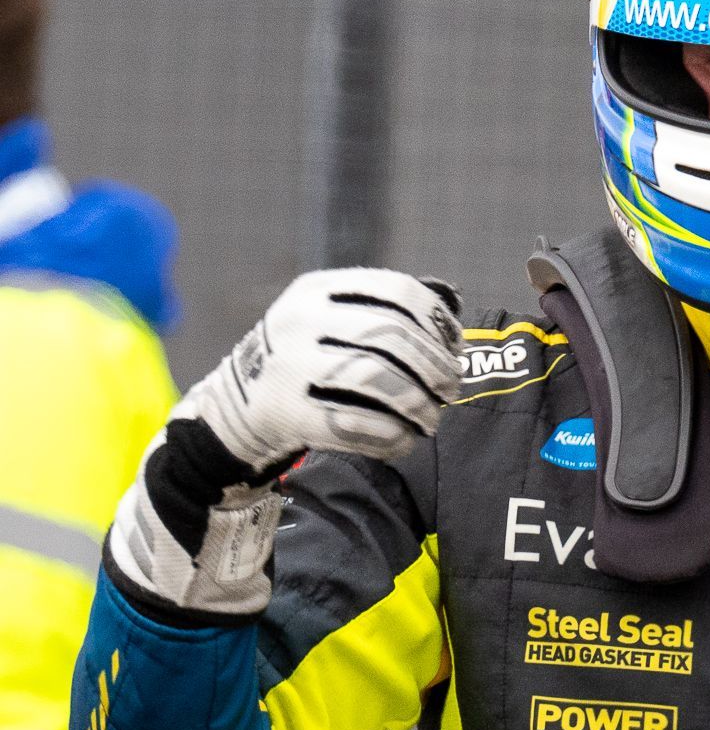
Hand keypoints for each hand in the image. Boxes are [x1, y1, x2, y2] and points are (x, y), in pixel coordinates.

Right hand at [108, 270, 462, 617]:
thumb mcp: (330, 319)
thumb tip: (452, 301)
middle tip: (451, 388)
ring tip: (430, 417)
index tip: (454, 345)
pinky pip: (354, 425)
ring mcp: (290, 367)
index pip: (396, 292)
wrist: (236, 408)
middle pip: (390, 337)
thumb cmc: (305, 360)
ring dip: (417, 403)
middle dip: (434, 366)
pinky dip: (390, 435)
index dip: (436, 320)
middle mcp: (298, 321)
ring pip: (376, 380)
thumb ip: (383, 309)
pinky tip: (404, 439)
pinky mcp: (288, 414)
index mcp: (315, 290)